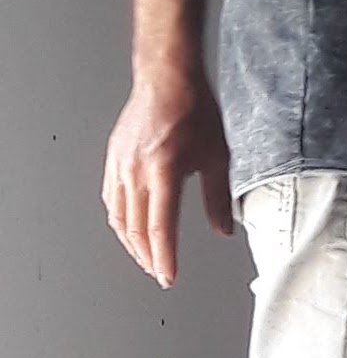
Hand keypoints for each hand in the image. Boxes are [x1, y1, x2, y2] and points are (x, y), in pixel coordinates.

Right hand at [102, 67, 234, 288]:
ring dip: (131, 243)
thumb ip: (217, 198)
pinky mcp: (112, 160)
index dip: (164, 258)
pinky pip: (111, 200)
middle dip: (147, 257)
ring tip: (145, 258)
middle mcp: (136, 171)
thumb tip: (223, 230)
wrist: (166, 79)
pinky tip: (128, 228)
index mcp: (164, 171)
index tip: (168, 277)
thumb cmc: (193, 110)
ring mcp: (120, 166)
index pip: (160, 228)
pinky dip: (120, 220)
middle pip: (137, 229)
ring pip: (120, 218)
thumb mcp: (217, 155)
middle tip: (159, 273)